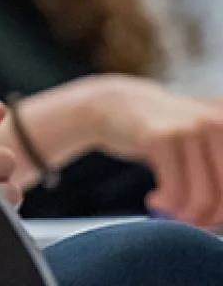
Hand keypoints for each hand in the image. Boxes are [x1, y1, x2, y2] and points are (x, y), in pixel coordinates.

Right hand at [87, 75, 222, 227]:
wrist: (114, 105)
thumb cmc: (162, 135)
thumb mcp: (200, 144)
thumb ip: (217, 171)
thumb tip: (221, 216)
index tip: (207, 220)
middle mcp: (216, 125)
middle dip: (207, 219)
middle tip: (187, 220)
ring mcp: (189, 130)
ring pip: (203, 197)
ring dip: (185, 215)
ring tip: (167, 211)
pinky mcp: (161, 138)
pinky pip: (175, 190)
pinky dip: (165, 204)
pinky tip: (153, 200)